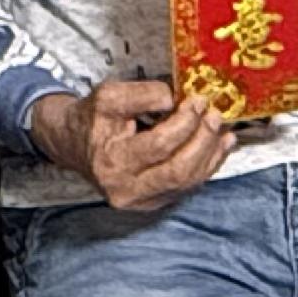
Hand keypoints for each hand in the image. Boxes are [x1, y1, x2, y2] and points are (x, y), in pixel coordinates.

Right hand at [32, 79, 231, 212]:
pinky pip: (188, 186)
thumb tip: (173, 98)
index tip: (197, 101)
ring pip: (188, 182)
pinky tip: (219, 145)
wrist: (76, 145)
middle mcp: (126, 189)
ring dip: (211, 154)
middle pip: (178, 171)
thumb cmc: (93, 120)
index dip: (184, 123)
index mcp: (111, 162)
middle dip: (202, 141)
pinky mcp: (154, 202)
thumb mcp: (108, 96)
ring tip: (221, 128)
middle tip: (214, 116)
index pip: (158, 145)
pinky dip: (208, 164)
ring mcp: (142, 201)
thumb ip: (141, 94)